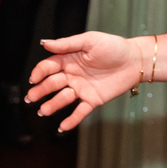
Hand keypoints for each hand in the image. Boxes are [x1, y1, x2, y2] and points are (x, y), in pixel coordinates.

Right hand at [27, 32, 144, 131]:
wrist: (135, 60)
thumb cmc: (113, 46)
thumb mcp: (89, 40)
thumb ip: (67, 44)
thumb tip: (44, 43)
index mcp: (69, 59)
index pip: (49, 67)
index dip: (40, 72)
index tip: (33, 79)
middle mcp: (73, 75)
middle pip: (52, 84)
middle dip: (40, 91)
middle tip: (31, 98)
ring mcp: (82, 88)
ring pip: (63, 99)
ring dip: (52, 105)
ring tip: (43, 111)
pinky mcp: (93, 100)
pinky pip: (80, 112)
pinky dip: (71, 120)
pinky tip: (62, 127)